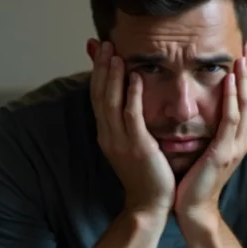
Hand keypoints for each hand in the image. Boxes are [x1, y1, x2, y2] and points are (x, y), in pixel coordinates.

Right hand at [91, 41, 175, 216]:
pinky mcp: (138, 147)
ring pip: (111, 102)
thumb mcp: (131, 144)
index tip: (100, 50)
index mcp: (106, 133)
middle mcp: (108, 135)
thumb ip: (127, 122)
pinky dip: (132, 95)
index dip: (97, 72)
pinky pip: (132, 117)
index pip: (97, 96)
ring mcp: (121, 141)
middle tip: (104, 43)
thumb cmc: (145, 174)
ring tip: (114, 54)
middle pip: (100, 95)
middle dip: (101, 68)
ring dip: (113, 76)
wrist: (149, 204)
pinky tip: (135, 78)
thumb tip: (126, 101)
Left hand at [174, 46, 246, 221]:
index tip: (246, 49)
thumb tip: (198, 107)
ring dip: (244, 77)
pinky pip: (229, 120)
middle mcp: (241, 139)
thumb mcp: (203, 149)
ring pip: (244, 104)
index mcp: (236, 137)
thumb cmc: (193, 181)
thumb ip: (207, 129)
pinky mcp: (223, 153)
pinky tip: (230, 81)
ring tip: (243, 54)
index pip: (245, 98)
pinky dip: (231, 99)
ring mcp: (235, 146)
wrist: (192, 210)